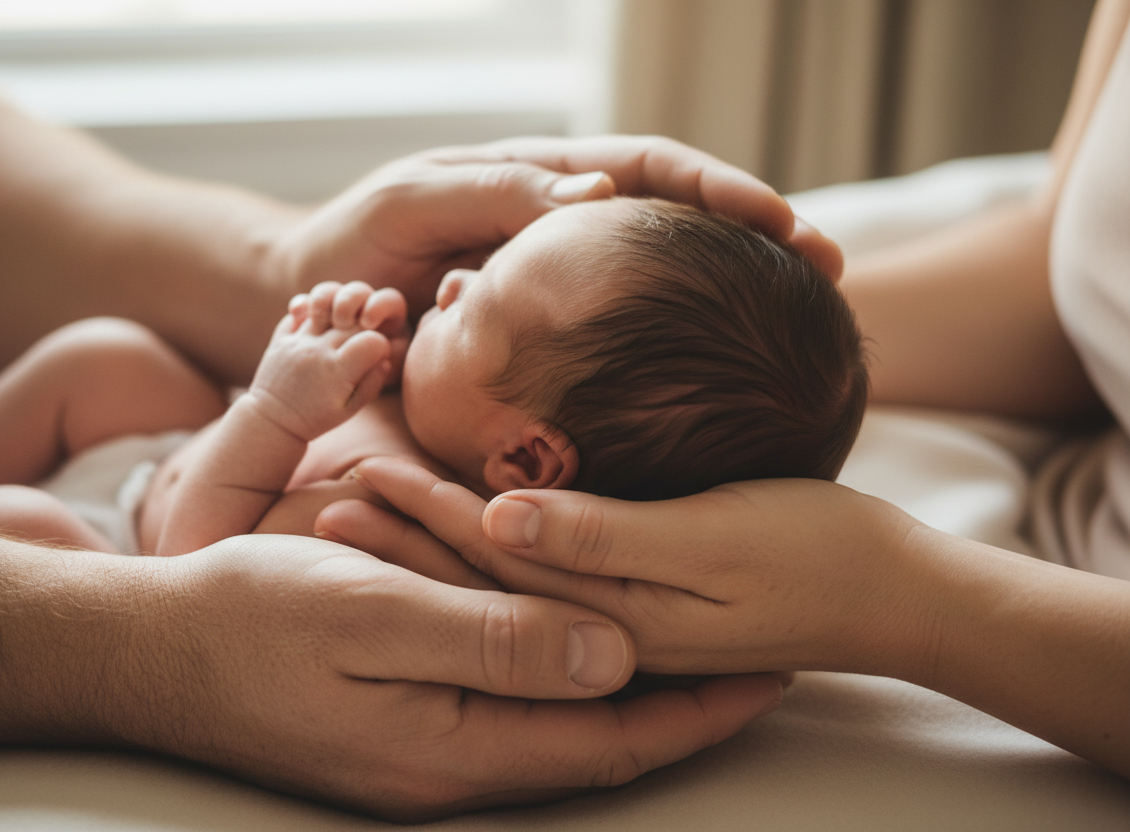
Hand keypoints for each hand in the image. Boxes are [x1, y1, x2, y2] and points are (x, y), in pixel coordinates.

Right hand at [119, 533, 785, 819]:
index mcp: (455, 745)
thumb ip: (492, 638)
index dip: (696, 709)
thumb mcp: (372, 613)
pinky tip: (578, 639)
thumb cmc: (250, 619)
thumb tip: (612, 657)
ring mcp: (423, 752)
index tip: (770, 671)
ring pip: (553, 725)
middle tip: (756, 658)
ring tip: (692, 648)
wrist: (147, 649)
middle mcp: (450, 766)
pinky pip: (506, 706)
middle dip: (681, 705)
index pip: (609, 739)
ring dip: (624, 690)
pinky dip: (559, 675)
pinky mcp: (400, 725)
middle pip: (594, 742)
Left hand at [248, 281, 408, 440]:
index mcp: (337, 371)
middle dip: (364, 327)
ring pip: (326, 304)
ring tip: (340, 322)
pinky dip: (310, 308)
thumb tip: (385, 359)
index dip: (382, 345)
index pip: (374, 341)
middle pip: (354, 321)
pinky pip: (300, 309)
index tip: (376, 356)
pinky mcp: (282, 337)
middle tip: (360, 343)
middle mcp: (318, 351)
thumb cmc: (315, 418)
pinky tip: (316, 321)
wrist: (272, 420)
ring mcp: (298, 341)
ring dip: (338, 308)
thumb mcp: (349, 410)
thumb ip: (372, 384)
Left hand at [277, 136, 841, 319]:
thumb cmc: (354, 243)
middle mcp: (567, 230)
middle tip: (830, 273)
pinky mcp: (544, 337)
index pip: (653, 171)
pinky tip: (711, 375)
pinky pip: (618, 337)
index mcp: (544, 183)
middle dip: (756, 241)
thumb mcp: (421, 204)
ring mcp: (562, 286)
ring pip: (660, 282)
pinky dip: (666, 347)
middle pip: (680, 224)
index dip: (723, 191)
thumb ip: (501, 198)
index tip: (788, 224)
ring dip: (727, 297)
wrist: (305, 298)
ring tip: (799, 325)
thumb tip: (601, 195)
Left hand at [321, 458, 934, 678]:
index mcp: (609, 621)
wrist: (897, 592)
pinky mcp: (646, 601)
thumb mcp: (712, 540)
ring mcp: (623, 620)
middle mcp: (601, 630)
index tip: (358, 475)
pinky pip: (553, 571)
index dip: (422, 521)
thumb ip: (602, 536)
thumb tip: (498, 519)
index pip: (490, 569)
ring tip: (380, 500)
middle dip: (411, 538)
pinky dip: (501, 540)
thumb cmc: (819, 556)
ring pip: (509, 578)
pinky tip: (475, 510)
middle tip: (337, 492)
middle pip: (483, 581)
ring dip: (443, 541)